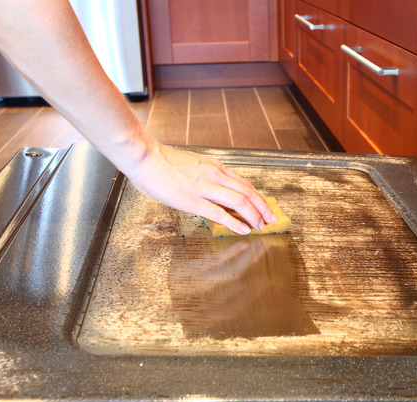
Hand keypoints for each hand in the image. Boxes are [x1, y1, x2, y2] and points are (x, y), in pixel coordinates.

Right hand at [125, 141, 276, 234]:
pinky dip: (234, 222)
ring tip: (261, 225)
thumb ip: (203, 175)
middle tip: (271, 218)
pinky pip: (219, 213)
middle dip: (262, 207)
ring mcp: (205, 187)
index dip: (257, 196)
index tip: (265, 206)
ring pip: (239, 201)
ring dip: (253, 215)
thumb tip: (208, 189)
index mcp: (213, 166)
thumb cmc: (161, 162)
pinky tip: (242, 229)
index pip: (243, 182)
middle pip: (247, 191)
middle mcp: (214, 175)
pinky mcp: (193, 200)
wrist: (144, 157)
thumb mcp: (191, 164)